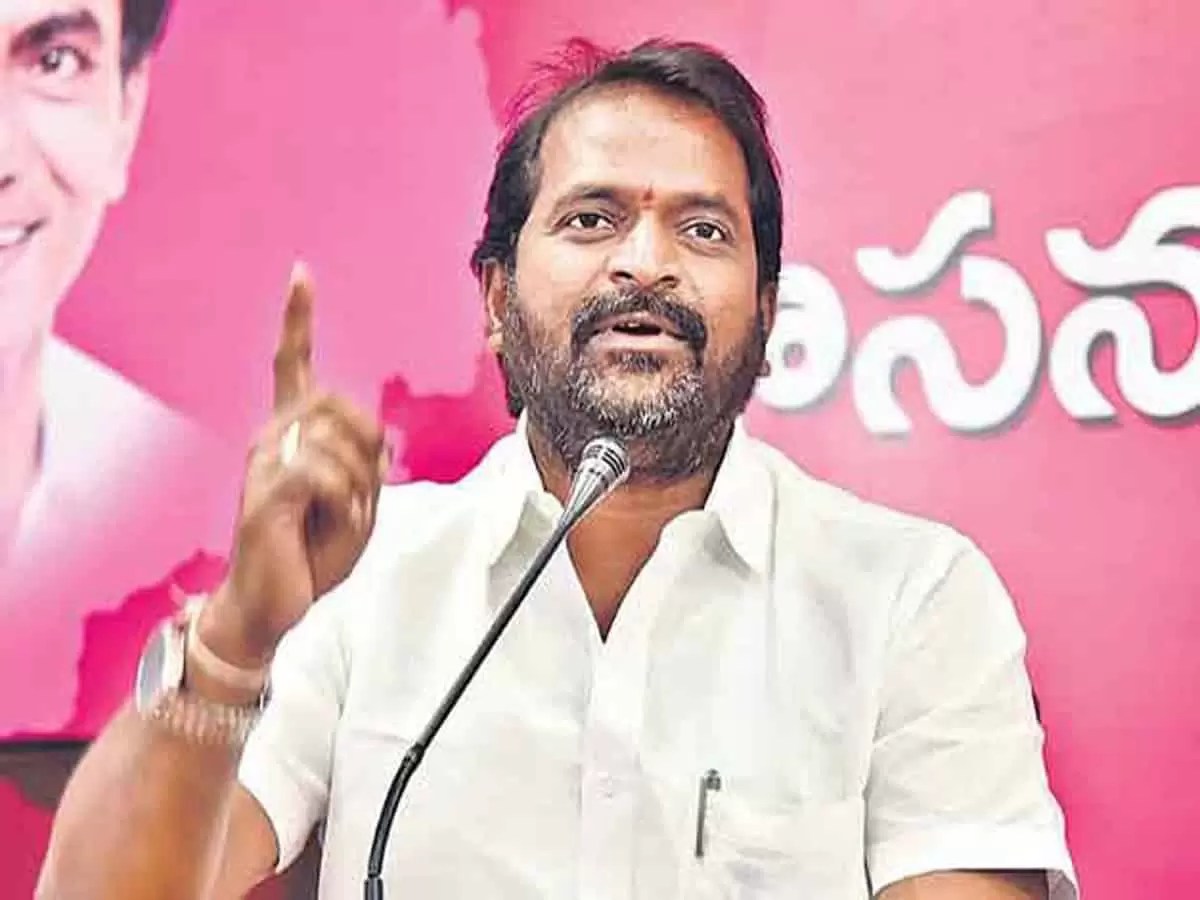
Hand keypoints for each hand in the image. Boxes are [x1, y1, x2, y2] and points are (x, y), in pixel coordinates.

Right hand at [202, 263, 385, 667]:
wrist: (272, 605)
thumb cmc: (311, 554)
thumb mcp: (359, 506)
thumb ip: (369, 465)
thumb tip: (380, 436)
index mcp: (290, 435)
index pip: (291, 365)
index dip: (298, 319)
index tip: (301, 273)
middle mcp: (269, 438)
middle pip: (342, 405)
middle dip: (369, 450)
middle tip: (360, 497)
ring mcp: (263, 464)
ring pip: (339, 442)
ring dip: (360, 488)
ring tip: (338, 521)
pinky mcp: (264, 495)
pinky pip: (323, 474)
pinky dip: (344, 503)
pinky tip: (327, 524)